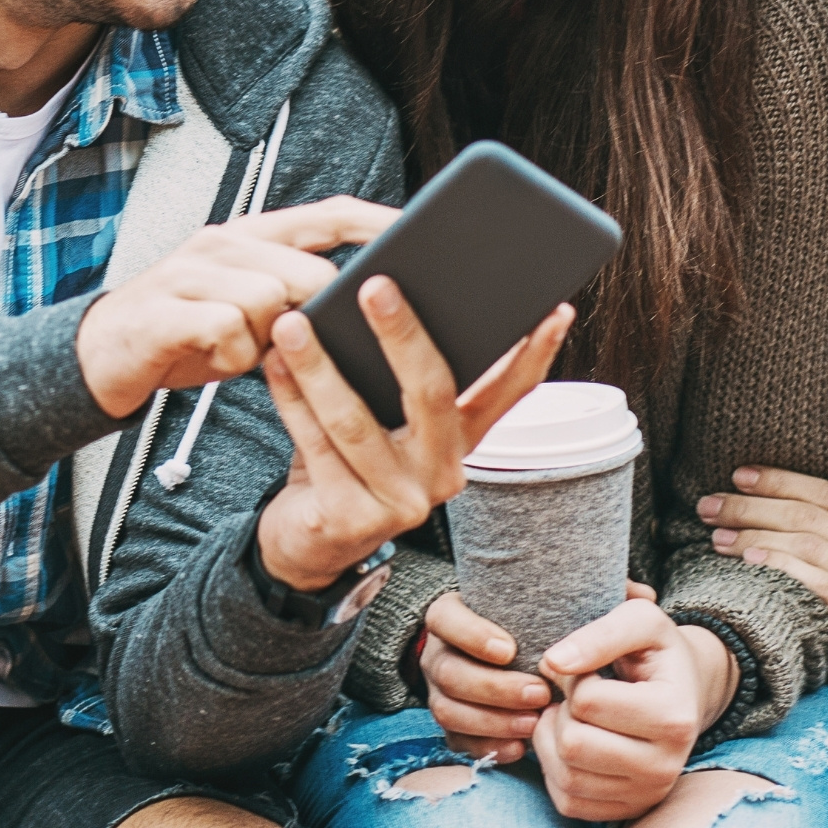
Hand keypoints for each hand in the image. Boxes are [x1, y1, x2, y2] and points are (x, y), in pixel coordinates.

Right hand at [75, 198, 392, 418]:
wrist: (102, 354)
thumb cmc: (190, 331)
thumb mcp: (252, 305)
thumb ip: (300, 294)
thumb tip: (371, 309)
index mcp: (254, 234)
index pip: (330, 214)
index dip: (379, 223)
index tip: (427, 234)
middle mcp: (225, 241)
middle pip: (308, 270)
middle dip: (316, 315)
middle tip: (295, 343)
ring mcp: (191, 271)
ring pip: (270, 302)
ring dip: (266, 343)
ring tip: (242, 351)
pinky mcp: (166, 308)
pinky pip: (227, 332)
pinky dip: (229, 359)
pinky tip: (213, 361)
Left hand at [255, 283, 572, 590]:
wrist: (307, 542)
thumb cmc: (347, 461)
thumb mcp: (384, 419)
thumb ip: (395, 377)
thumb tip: (381, 295)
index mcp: (459, 442)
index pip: (508, 393)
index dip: (534, 353)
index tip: (553, 307)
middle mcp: (442, 473)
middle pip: (431, 393)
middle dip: (401, 334)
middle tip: (375, 285)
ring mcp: (401, 502)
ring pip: (358, 421)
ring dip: (321, 366)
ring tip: (294, 322)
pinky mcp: (352, 519)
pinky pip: (318, 446)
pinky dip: (291, 398)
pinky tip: (274, 363)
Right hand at [420, 591, 545, 764]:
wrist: (512, 656)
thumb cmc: (522, 627)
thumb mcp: (523, 610)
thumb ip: (534, 614)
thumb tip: (564, 637)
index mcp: (446, 618)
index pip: (443, 620)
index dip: (472, 636)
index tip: (510, 651)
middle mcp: (436, 655)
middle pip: (448, 673)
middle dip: (495, 687)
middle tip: (539, 693)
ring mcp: (438, 692)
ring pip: (447, 711)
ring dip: (493, 720)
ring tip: (533, 723)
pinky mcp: (450, 725)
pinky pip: (458, 741)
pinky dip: (490, 746)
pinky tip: (520, 747)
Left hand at [528, 594, 738, 821]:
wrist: (683, 692)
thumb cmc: (656, 652)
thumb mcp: (641, 620)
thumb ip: (599, 634)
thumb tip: (553, 663)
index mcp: (673, 717)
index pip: (587, 701)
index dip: (571, 675)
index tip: (583, 665)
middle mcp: (666, 766)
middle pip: (573, 744)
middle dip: (561, 710)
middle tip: (573, 694)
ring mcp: (647, 793)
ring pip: (565, 776)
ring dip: (552, 738)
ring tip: (571, 715)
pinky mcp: (627, 810)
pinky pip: (567, 801)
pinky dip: (555, 769)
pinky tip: (571, 741)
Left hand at [700, 466, 827, 705]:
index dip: (781, 480)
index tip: (743, 473)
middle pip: (804, 511)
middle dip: (751, 502)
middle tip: (709, 499)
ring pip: (802, 541)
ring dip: (753, 533)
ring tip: (716, 532)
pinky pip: (816, 581)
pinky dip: (780, 566)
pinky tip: (750, 561)